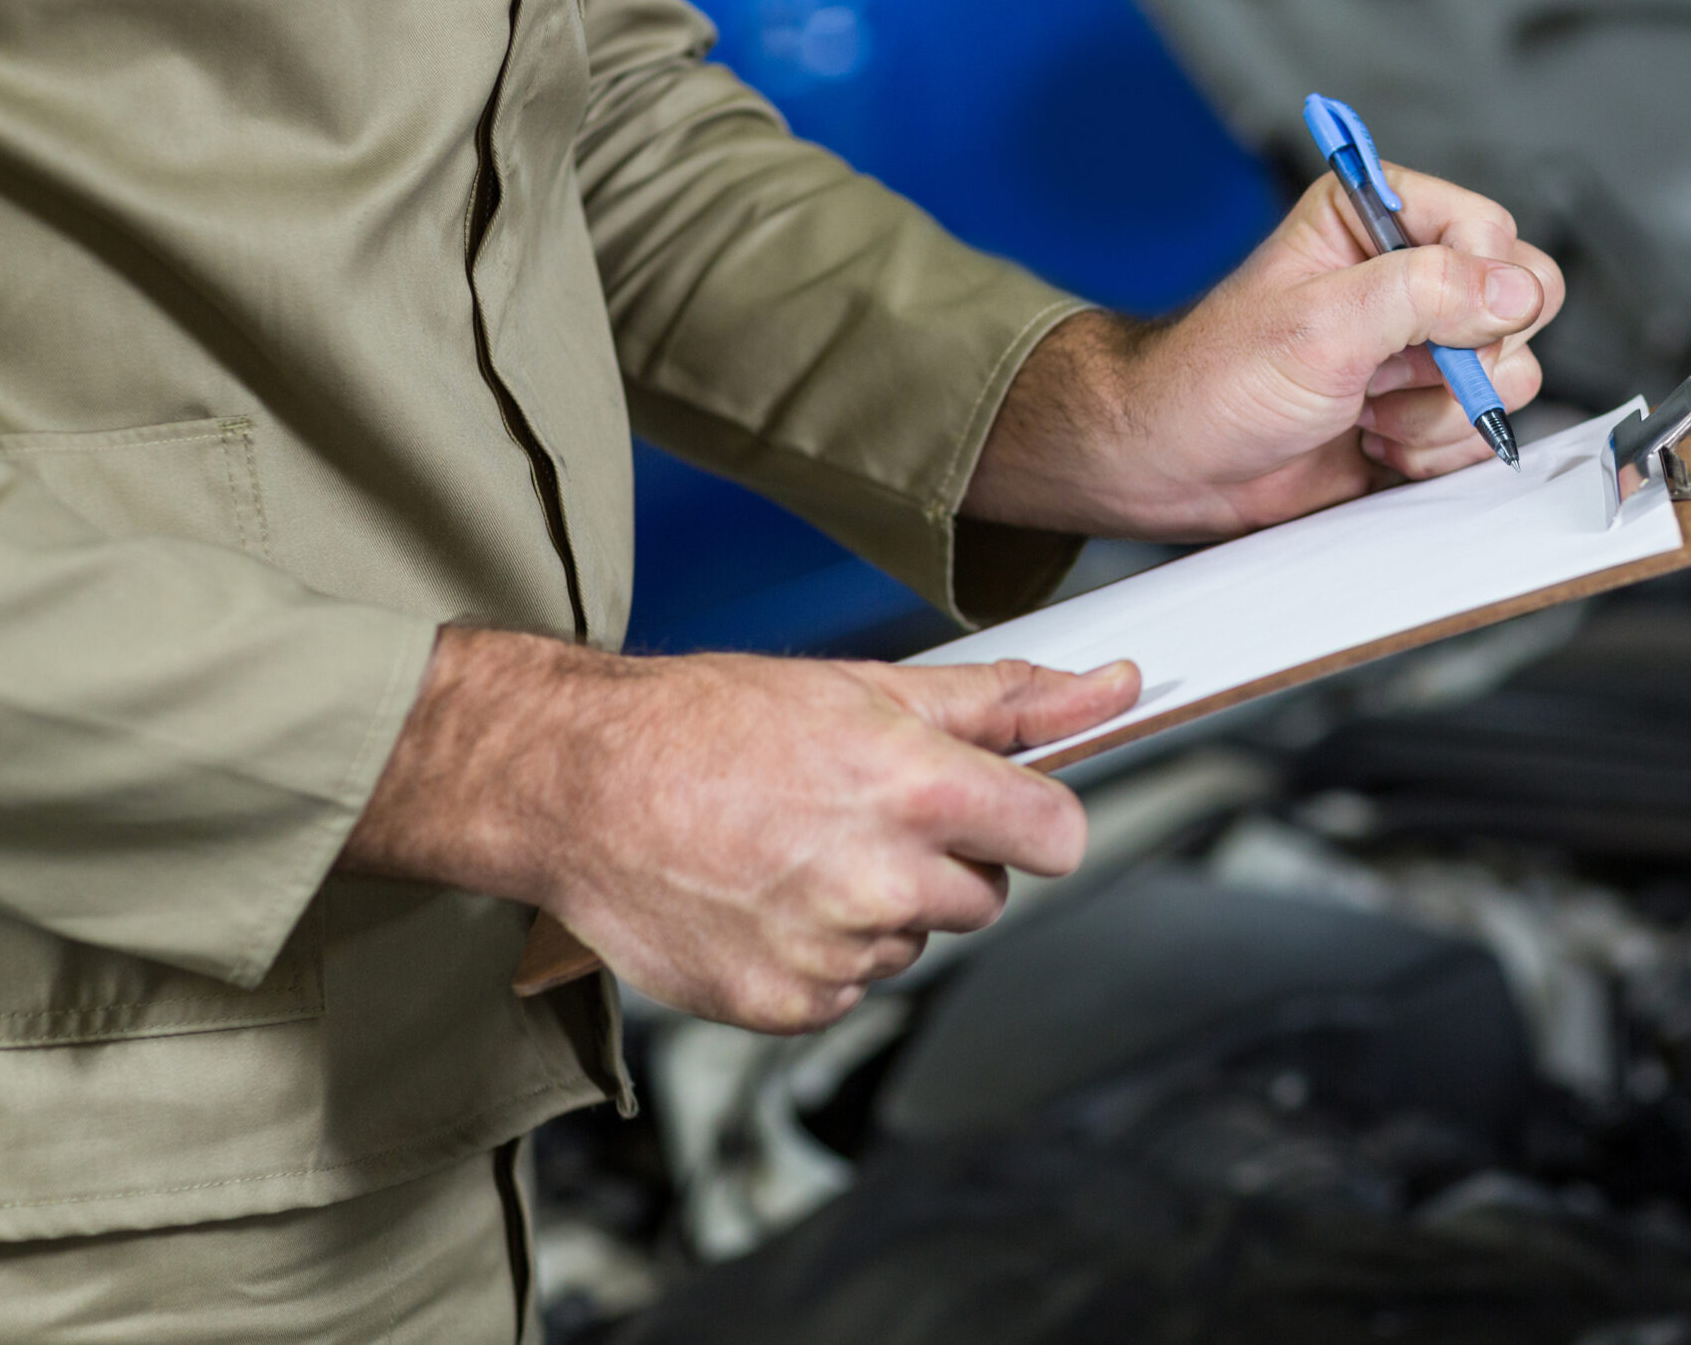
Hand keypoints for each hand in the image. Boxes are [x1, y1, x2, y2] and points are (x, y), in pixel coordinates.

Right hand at [342, 626, 1139, 1030]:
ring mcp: (832, 952)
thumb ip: (1006, 700)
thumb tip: (1112, 685)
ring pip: (913, 942)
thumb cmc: (712, 723)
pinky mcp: (786, 1004)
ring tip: (796, 847)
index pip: (1059, 836)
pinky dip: (821, 954)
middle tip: (857, 811)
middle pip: (984, 896)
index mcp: (916, 790)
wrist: (578, 782)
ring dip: (877, 906)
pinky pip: (850, 989)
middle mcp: (881, 879)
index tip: (1009, 815)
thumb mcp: (870, 688)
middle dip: (940, 858)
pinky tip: (767, 896)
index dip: (1039, 823)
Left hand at [966, 165, 1564, 537]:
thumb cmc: (1214, 381)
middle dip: (1466, 358)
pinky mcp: (1426, 415)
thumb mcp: (1319, 323)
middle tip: (1392, 371)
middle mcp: (1409, 279)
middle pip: (1520, 306)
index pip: (1490, 231)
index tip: (1432, 321)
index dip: (1480, 282)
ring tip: (1364, 414)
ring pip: (1508, 378)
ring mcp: (1421, 351)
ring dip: (1437, 413)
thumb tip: (1515, 289)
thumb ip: (1424, 294)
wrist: (1178, 468)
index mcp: (1376, 221)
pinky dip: (1435, 454)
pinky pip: (1482, 435)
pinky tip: (1374, 446)